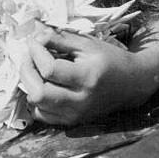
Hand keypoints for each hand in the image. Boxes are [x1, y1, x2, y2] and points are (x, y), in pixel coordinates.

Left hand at [19, 27, 143, 125]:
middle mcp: (81, 101)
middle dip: (26, 70)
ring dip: (29, 84)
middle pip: (39, 92)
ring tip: (33, 68)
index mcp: (87, 77)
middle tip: (29, 55)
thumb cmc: (110, 59)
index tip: (34, 40)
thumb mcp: (87, 44)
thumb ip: (60, 39)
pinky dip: (36, 100)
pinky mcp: (72, 121)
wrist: (132, 84)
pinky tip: (41, 84)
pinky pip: (43, 115)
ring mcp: (76, 114)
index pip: (49, 69)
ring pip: (37, 105)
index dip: (36, 52)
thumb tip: (35, 35)